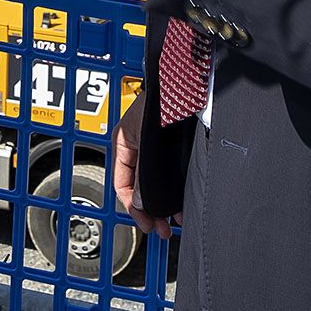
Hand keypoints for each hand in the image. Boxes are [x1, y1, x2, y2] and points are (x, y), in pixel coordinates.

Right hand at [108, 83, 170, 238]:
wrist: (188, 80)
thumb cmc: (163, 98)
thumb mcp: (144, 139)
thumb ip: (142, 172)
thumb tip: (141, 203)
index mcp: (124, 142)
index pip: (122, 185)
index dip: (133, 208)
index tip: (145, 224)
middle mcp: (140, 147)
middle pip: (141, 188)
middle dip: (151, 211)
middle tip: (161, 230)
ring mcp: (158, 148)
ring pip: (159, 184)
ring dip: (166, 204)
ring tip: (175, 220)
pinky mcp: (176, 148)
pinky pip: (173, 176)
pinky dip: (178, 192)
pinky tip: (184, 202)